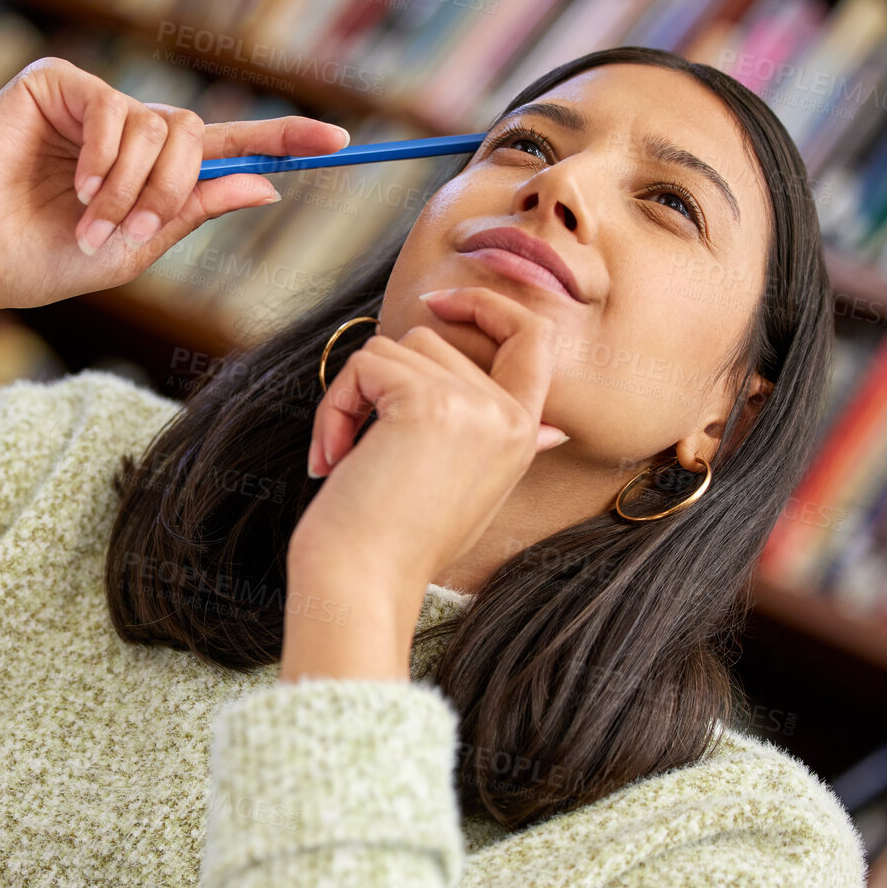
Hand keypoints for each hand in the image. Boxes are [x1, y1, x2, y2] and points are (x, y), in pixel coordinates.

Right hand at [0, 56, 350, 315]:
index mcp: (149, 173)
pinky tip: (76, 186)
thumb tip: (268, 184)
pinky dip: (106, 157)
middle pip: (198, 135)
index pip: (226, 147)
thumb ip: (195, 210)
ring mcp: (94, 103)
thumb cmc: (38, 260)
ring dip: (135, 186)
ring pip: (162, 126)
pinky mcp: (60, 83)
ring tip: (89, 220)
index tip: (339, 141)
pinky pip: (118, 109)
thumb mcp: (133, 247)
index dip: (281, 138)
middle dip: (177, 190)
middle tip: (133, 229)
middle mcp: (128, 130)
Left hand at [290, 286, 569, 600]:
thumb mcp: (469, 491)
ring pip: (394, 348)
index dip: (489, 306)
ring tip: (343, 459)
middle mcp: (508, 418)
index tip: (437, 302)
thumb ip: (502, 445)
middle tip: (351, 449)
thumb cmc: (396, 546)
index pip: (532, 339)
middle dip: (378, 383)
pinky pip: (365, 366)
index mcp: (521, 435)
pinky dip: (335, 406)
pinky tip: (332, 459)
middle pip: (432, 341)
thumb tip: (554, 430)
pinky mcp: (429, 403)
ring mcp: (474, 408)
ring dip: (351, 397)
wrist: (363, 585)